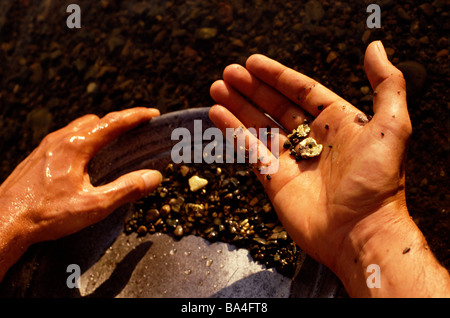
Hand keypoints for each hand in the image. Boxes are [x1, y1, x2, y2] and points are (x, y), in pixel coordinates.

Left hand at [0, 108, 162, 279]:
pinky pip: (66, 138)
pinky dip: (84, 139)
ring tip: (114, 142)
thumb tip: (152, 177)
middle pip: (96, 121)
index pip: (113, 123)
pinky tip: (85, 159)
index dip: (136, 116)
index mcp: (76, 147)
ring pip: (79, 128)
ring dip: (100, 130)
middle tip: (136, 128)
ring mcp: (46, 147)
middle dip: (119, 121)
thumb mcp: (93, 205)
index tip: (152, 113)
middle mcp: (60, 140)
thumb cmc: (45, 215)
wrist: (3, 222)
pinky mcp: (38, 157)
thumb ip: (126, 189)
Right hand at [209, 41, 449, 296]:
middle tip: (228, 73)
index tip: (252, 62)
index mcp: (339, 122)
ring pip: (259, 125)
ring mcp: (292, 160)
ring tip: (217, 87)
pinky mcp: (275, 179)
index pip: (302, 91)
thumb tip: (374, 48)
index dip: (277, 75)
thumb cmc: (378, 181)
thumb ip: (387, 84)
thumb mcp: (393, 125)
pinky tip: (217, 114)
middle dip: (252, 88)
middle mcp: (313, 139)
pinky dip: (233, 131)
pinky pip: (250, 149)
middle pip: (276, 106)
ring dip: (238, 105)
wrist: (361, 232)